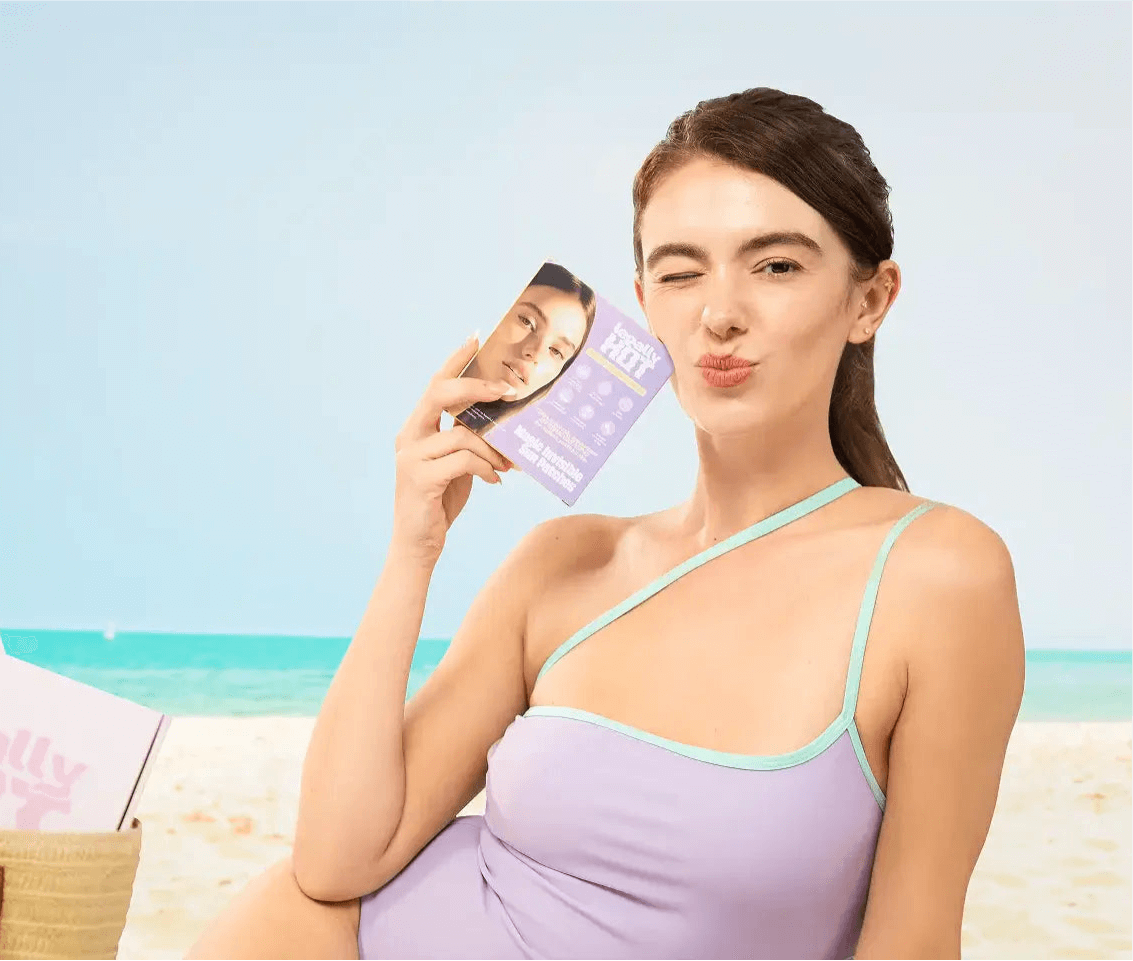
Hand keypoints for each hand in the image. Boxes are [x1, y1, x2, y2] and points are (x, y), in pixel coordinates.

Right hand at [390, 336, 515, 564]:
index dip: (456, 360)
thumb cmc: (440, 502)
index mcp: (417, 428)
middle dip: (476, 387)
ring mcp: (411, 457)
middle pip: (439, 393)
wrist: (418, 546)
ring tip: (507, 464)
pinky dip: (486, 468)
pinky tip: (495, 481)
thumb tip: (505, 422)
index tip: (477, 336)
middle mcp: (408, 436)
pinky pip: (464, 461)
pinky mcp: (420, 479)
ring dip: (493, 448)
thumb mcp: (457, 464)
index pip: (436, 384)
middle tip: (507, 390)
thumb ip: (468, 440)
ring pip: (462, 434)